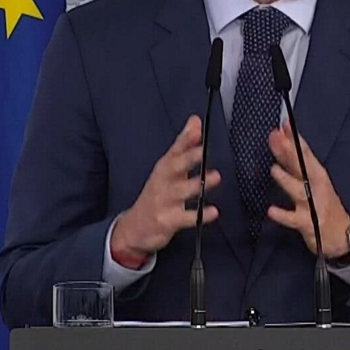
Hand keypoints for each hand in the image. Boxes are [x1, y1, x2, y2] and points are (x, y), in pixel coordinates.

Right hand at [112, 115, 219, 256]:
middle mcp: (162, 182)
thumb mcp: (167, 169)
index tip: (196, 127)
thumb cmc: (157, 194)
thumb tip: (195, 121)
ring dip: (196, 184)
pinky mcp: (167, 221)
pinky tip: (213, 212)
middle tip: (202, 150)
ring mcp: (164, 202)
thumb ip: (183, 145)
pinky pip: (185, 218)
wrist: (134, 228)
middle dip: (188, 158)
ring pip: (180, 191)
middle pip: (174, 167)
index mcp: (164, 168)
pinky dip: (200, 215)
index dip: (185, 139)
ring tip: (215, 177)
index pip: (174, 150)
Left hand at [266, 119, 349, 258]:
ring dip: (287, 180)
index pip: (305, 154)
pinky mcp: (308, 223)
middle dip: (290, 152)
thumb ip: (294, 163)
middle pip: (302, 167)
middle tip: (277, 139)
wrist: (342, 235)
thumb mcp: (312, 181)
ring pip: (298, 191)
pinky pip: (293, 219)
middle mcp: (316, 187)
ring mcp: (313, 205)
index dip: (294, 139)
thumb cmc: (324, 205)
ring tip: (274, 169)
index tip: (284, 125)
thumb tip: (280, 139)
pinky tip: (272, 210)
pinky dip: (283, 215)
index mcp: (317, 175)